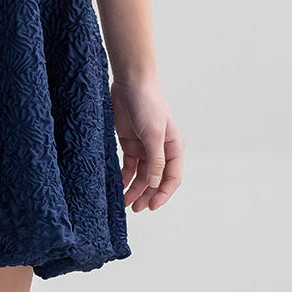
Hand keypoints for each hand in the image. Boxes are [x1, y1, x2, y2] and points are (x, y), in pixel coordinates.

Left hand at [111, 74, 183, 211]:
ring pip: (141, 175)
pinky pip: (128, 165)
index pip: (172, 178)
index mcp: (173, 147)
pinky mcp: (129, 142)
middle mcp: (160, 149)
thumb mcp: (153, 133)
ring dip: (133, 189)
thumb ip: (155, 159)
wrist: (130, 82)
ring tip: (124, 203)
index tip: (151, 206)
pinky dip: (124, 177)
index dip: (163, 194)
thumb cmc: (147, 104)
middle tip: (135, 209)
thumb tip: (155, 183)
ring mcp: (144, 146)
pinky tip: (118, 186)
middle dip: (146, 195)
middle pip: (155, 179)